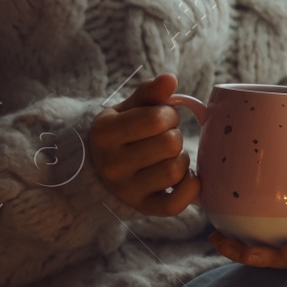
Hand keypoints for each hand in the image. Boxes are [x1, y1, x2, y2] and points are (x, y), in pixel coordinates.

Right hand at [89, 72, 198, 216]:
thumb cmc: (120, 134)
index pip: (157, 119)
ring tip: (171, 156)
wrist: (97, 170)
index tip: (163, 118)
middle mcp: (113, 164)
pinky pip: (176, 204)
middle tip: (167, 137)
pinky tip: (185, 177)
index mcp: (106, 133)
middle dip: (175, 136)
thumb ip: (149, 94)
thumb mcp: (126, 110)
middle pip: (170, 145)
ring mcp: (127, 189)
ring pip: (175, 171)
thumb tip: (170, 78)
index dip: (169, 115)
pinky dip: (189, 188)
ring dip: (182, 160)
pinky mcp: (143, 208)